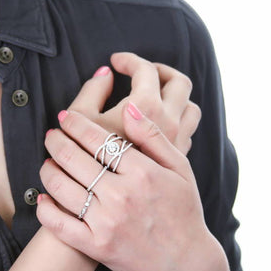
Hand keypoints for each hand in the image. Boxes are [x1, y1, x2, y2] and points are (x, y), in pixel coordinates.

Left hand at [38, 104, 225, 270]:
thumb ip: (153, 136)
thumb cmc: (183, 211)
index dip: (77, 125)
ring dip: (48, 170)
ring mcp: (106, 222)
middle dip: (57, 142)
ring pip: (62, 188)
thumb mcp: (180, 168)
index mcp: (142, 172)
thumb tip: (129, 107)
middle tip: (51, 136)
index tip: (66, 117)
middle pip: (75, 159)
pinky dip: (46, 210)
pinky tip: (43, 199)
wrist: (186, 262)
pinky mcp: (96, 246)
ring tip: (47, 163)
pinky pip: (60, 225)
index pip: (98, 139)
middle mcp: (122, 195)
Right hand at [68, 52, 201, 155]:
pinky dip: (176, 116)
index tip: (116, 61)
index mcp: (146, 107)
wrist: (115, 210)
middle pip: (177, 81)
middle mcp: (169, 122)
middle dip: (158, 70)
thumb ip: (92, 92)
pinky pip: (188, 127)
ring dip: (173, 92)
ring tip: (154, 92)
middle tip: (138, 72)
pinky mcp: (178, 158)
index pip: (145, 70)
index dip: (129, 60)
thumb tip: (106, 73)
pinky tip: (157, 121)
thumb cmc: (90, 165)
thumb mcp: (82, 122)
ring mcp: (178, 141)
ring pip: (189, 104)